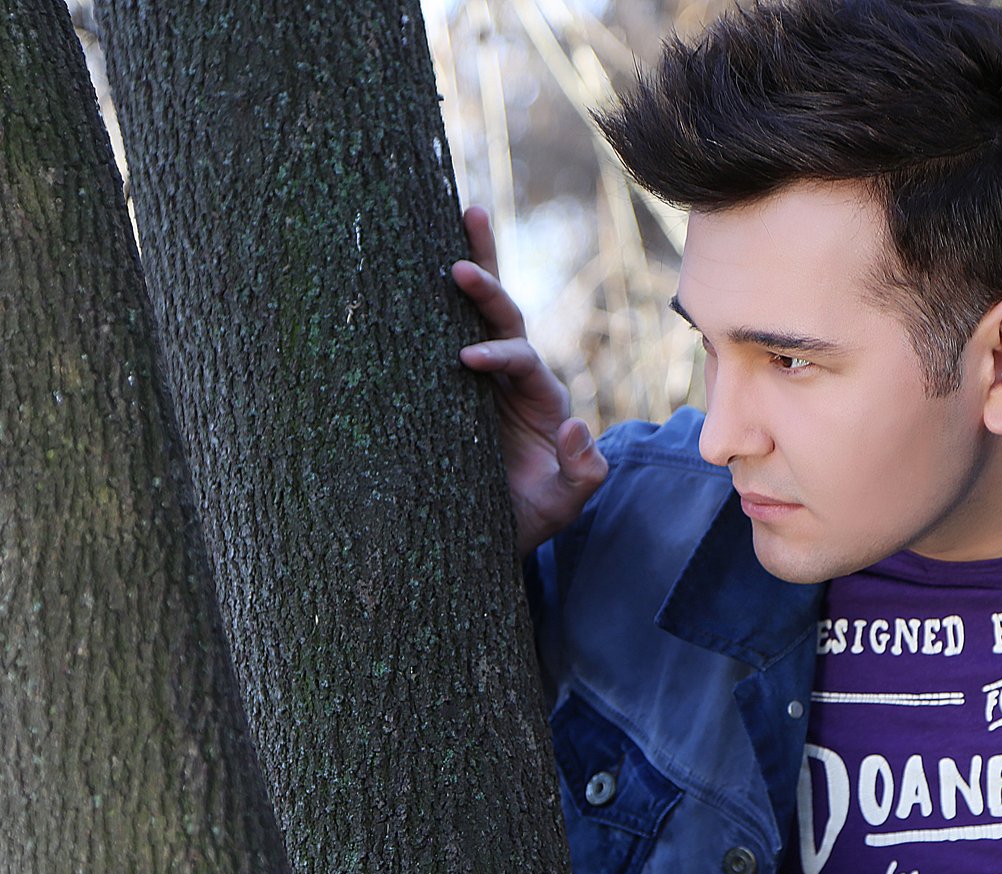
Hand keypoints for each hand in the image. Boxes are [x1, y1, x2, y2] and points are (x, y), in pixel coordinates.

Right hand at [454, 206, 607, 558]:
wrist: (495, 530)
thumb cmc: (531, 515)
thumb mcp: (563, 502)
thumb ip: (582, 472)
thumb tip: (576, 426)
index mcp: (543, 398)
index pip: (524, 362)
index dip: (498, 355)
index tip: (465, 360)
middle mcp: (517, 378)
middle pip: (506, 320)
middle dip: (488, 286)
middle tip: (459, 264)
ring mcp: (486, 378)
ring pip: (479, 314)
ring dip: (475, 266)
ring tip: (465, 214)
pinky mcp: (453, 385)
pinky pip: (444, 336)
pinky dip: (438, 300)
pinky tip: (419, 261)